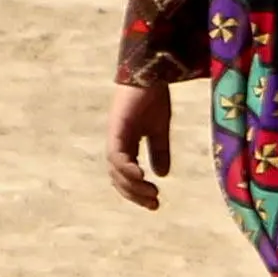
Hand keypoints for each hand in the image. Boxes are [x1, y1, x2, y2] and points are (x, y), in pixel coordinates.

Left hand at [107, 80, 173, 209]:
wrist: (150, 72)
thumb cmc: (153, 96)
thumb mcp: (160, 129)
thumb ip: (159, 150)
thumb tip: (162, 175)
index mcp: (126, 144)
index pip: (126, 175)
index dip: (137, 191)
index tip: (155, 203)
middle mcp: (117, 143)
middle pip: (118, 178)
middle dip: (134, 193)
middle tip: (153, 204)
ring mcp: (115, 137)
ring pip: (116, 170)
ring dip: (132, 185)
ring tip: (151, 193)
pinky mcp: (116, 129)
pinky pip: (117, 155)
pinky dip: (126, 168)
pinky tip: (140, 175)